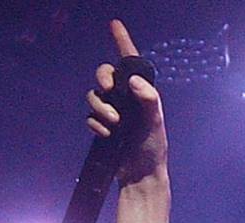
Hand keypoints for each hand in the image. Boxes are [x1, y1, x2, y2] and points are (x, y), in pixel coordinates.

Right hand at [85, 19, 167, 186]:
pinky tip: (108, 134)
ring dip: (100, 107)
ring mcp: (113, 112)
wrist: (140, 175)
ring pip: (94, 96)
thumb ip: (148, 100)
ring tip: (114, 123)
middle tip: (109, 88)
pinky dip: (96, 124)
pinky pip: (90, 117)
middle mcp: (126, 99)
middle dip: (102, 78)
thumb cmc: (153, 148)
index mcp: (141, 93)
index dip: (122, 41)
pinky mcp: (103, 126)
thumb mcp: (154, 123)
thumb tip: (134, 81)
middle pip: (104, 74)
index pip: (130, 62)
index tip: (115, 24)